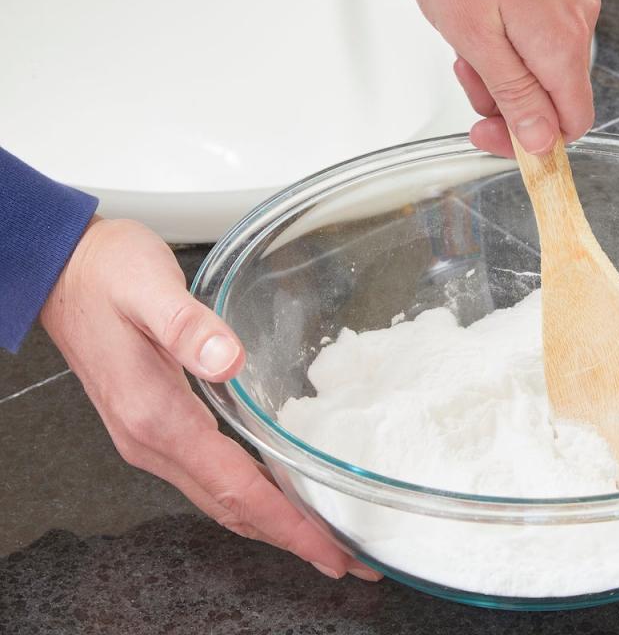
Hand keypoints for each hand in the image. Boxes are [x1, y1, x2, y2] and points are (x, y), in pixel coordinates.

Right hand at [41, 217, 379, 581]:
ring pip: (220, 498)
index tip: (329, 550)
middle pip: (232, 508)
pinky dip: (248, 497)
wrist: (61, 271)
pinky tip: (275, 494)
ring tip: (321, 536)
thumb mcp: (148, 287)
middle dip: (292, 538)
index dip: (286, 524)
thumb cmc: (105, 274)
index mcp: (156, 416)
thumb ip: (187, 326)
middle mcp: (151, 440)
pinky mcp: (154, 426)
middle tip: (346, 558)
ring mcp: (149, 438)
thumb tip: (229, 361)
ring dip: (272, 523)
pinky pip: (209, 477)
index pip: (234, 488)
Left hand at [416, 0, 599, 156]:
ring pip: (542, 65)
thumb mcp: (477, 40)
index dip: (533, 143)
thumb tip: (540, 143)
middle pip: (554, 95)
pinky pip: (539, 33)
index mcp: (561, 47)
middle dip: (507, 101)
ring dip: (502, 69)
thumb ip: (515, 96)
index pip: (572, 124)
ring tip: (466, 43)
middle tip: (469, 83)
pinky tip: (481, 21)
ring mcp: (571, 3)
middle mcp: (577, 25)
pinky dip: (508, 39)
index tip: (494, 137)